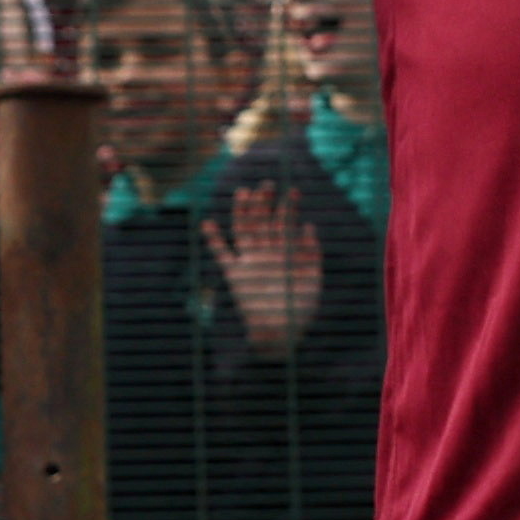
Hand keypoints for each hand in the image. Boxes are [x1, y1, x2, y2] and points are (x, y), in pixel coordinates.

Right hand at [206, 184, 324, 354]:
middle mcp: (265, 254)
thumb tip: (308, 227)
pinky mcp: (235, 276)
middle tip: (267, 184)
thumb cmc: (300, 310)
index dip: (285, 207)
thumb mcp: (312, 278)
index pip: (282, 224)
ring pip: (244, 231)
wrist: (282, 335)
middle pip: (262, 222)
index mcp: (283, 253)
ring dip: (243, 212)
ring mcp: (249, 262)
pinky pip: (222, 255)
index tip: (289, 190)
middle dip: (264, 203)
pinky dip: (214, 240)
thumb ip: (311, 253)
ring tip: (243, 192)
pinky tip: (207, 223)